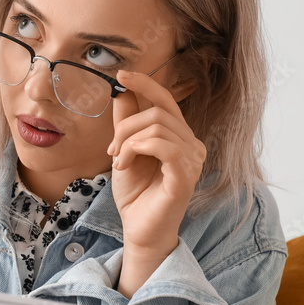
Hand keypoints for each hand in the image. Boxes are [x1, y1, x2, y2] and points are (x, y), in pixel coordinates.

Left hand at [107, 69, 205, 255]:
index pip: (167, 100)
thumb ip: (126, 123)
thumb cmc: (136, 194)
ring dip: (128, 141)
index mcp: (179, 137)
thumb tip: (122, 91)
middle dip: (125, 127)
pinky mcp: (186, 176)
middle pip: (158, 112)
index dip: (146, 83)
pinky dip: (138, 148)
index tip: (121, 75)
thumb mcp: (125, 152)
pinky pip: (165, 146)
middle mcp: (191, 144)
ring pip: (158, 127)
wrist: (138, 229)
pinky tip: (125, 163)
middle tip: (111, 151)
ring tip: (118, 162)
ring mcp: (192, 160)